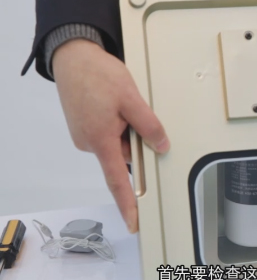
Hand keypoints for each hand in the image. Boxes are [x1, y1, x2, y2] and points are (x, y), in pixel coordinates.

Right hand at [53, 39, 169, 232]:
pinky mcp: (85, 127)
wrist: (72, 58)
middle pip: (123, 155)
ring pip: (117, 143)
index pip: (118, 181)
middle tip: (134, 111)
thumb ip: (149, 125)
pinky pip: (109, 134)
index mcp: (101, 140)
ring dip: (126, 129)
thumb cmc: (98, 75)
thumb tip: (161, 145)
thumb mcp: (132, 99)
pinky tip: (113, 104)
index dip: (128, 204)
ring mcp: (85, 135)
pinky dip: (117, 124)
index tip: (134, 222)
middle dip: (135, 140)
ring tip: (120, 103)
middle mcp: (90, 142)